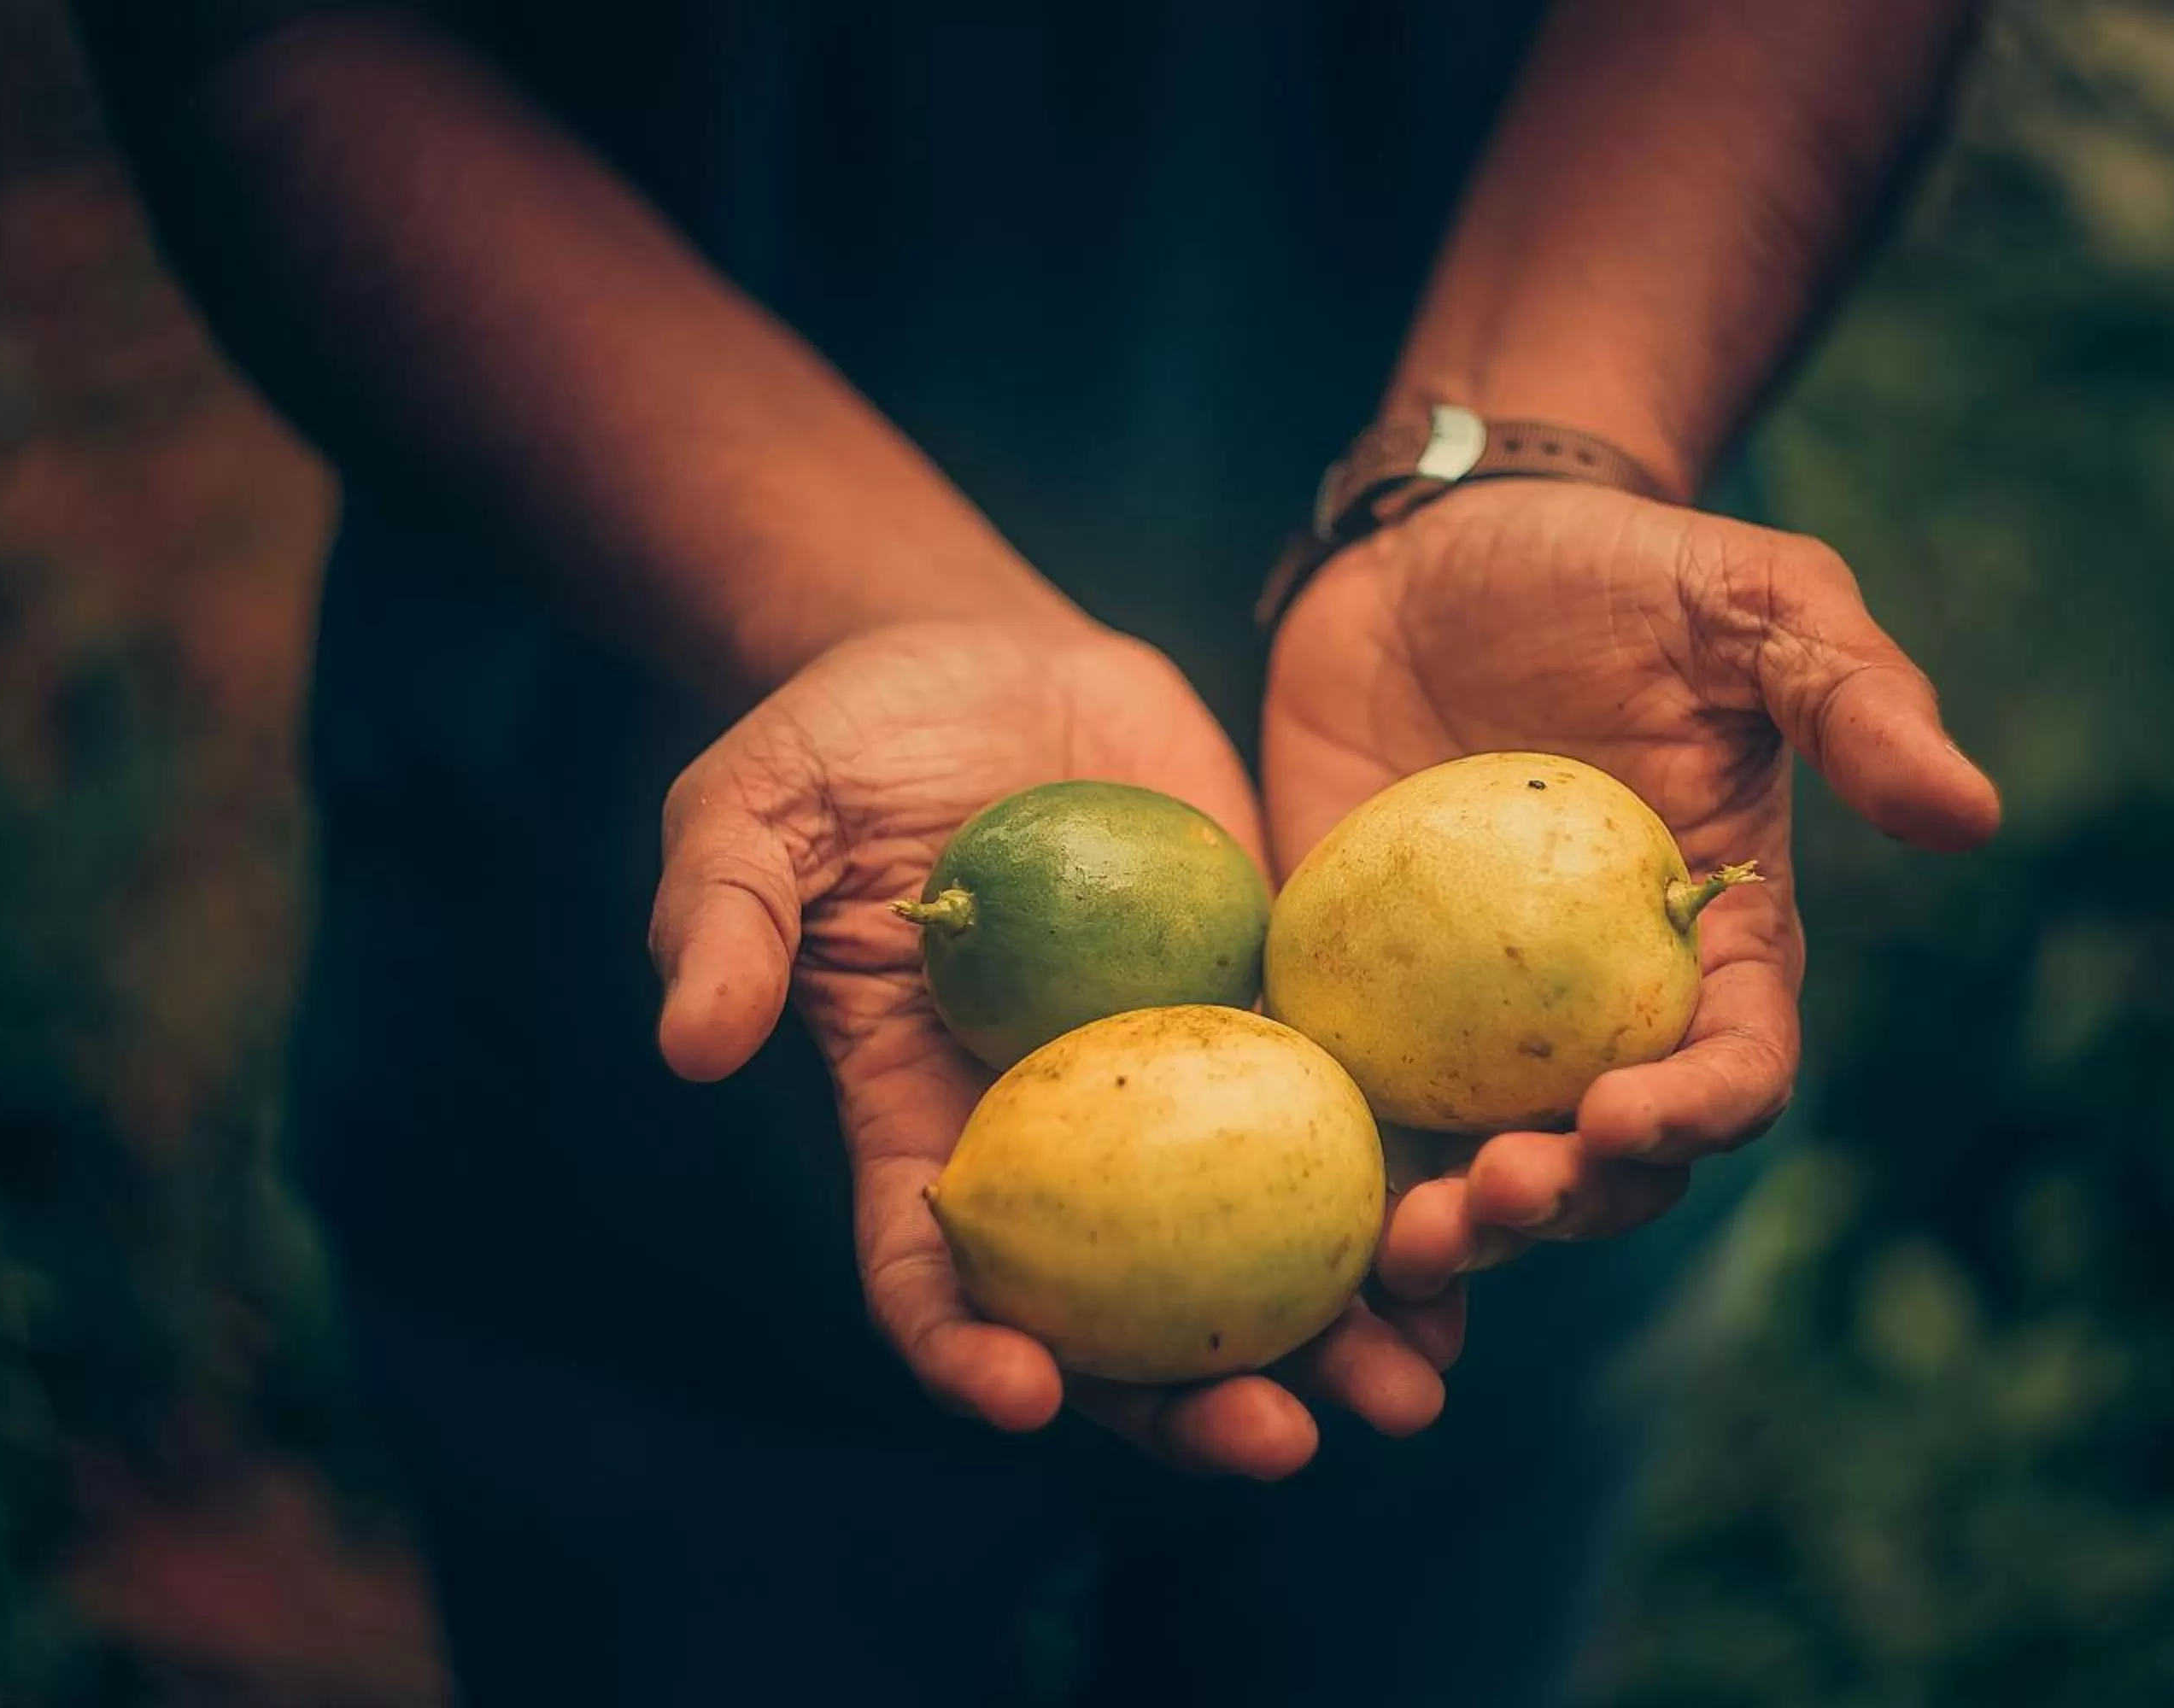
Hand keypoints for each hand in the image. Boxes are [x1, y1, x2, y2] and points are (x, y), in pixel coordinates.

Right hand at [650, 616, 1455, 1477]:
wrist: (991, 660)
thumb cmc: (845, 741)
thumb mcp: (754, 811)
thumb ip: (724, 920)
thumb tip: (689, 1047)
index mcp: (926, 1122)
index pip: (934, 1272)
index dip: (969, 1351)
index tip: (1027, 1400)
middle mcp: (1062, 1139)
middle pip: (1124, 1313)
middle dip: (1195, 1403)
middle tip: (1282, 1442)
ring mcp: (1177, 1085)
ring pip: (1257, 1248)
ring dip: (1336, 1330)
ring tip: (1413, 1384)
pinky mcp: (1274, 1009)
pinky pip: (1346, 1115)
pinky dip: (1407, 1184)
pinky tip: (1484, 1224)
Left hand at [1263, 481, 2000, 1298]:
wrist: (1437, 545)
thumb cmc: (1612, 568)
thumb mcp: (1749, 600)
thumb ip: (1853, 697)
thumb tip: (1973, 814)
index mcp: (1710, 943)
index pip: (1733, 1063)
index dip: (1693, 1113)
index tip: (1619, 1115)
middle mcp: (1594, 1007)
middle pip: (1603, 1157)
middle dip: (1564, 1204)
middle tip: (1492, 1198)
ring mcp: (1466, 1017)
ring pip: (1473, 1167)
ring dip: (1452, 1235)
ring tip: (1399, 1251)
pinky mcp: (1352, 997)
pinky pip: (1344, 1107)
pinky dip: (1333, 1182)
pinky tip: (1302, 1230)